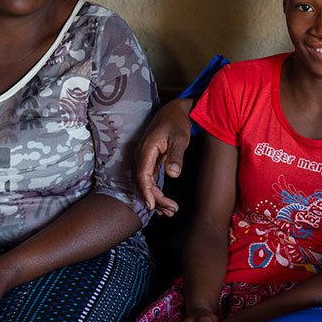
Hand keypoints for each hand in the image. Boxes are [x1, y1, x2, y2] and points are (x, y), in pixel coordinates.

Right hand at [136, 98, 193, 215]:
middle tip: (172, 210)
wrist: (174, 111)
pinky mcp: (150, 161)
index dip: (146, 192)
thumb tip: (173, 174)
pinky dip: (157, 191)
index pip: (142, 175)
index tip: (151, 206)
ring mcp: (144, 158)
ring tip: (171, 211)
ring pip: (147, 183)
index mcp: (146, 149)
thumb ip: (176, 156)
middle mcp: (141, 155)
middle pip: (144, 182)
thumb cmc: (177, 122)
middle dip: (156, 199)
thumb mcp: (180, 138)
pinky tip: (165, 204)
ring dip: (157, 197)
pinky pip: (150, 179)